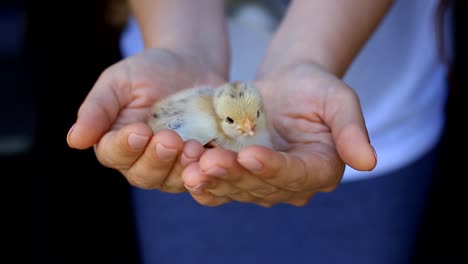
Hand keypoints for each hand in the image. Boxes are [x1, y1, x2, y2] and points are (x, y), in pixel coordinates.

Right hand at [67, 48, 224, 192]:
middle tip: (169, 138)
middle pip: (143, 175)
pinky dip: (206, 170)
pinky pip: (203, 175)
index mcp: (117, 142)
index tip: (138, 131)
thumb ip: (98, 108)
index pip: (114, 154)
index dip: (125, 147)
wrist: (191, 64)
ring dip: (181, 167)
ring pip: (173, 180)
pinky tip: (211, 156)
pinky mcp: (201, 162)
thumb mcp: (119, 82)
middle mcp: (143, 159)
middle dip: (156, 159)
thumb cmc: (149, 71)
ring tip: (192, 146)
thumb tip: (74, 140)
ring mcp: (174, 164)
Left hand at [181, 63, 376, 205]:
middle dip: (235, 175)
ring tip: (191, 169)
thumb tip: (369, 161)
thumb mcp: (338, 100)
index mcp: (320, 169)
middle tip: (209, 162)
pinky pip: (220, 184)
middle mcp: (292, 184)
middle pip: (262, 186)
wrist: (286, 85)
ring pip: (237, 188)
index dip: (273, 168)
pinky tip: (186, 172)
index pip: (297, 175)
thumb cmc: (314, 88)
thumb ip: (352, 130)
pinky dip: (204, 180)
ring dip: (214, 181)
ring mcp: (263, 183)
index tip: (250, 154)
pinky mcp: (239, 176)